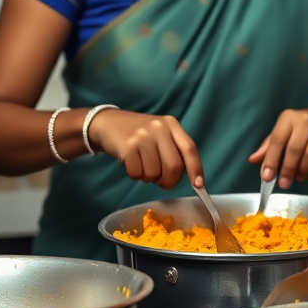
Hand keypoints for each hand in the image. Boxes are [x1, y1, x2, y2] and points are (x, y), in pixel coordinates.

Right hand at [87, 109, 202, 189]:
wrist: (108, 122)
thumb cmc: (139, 134)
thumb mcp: (160, 133)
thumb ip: (174, 149)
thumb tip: (190, 178)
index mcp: (172, 124)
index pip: (189, 148)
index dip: (196, 168)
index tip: (199, 185)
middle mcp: (159, 128)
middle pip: (173, 166)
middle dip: (169, 181)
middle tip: (161, 182)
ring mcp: (143, 136)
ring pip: (154, 173)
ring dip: (149, 178)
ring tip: (142, 167)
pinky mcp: (128, 146)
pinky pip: (137, 173)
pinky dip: (135, 176)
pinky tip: (131, 165)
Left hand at [248, 108, 307, 188]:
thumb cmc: (299, 126)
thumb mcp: (282, 130)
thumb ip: (268, 146)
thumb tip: (252, 160)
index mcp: (288, 118)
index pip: (277, 140)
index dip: (271, 160)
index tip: (266, 177)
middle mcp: (304, 120)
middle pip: (294, 149)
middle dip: (288, 169)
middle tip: (283, 184)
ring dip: (303, 171)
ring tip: (298, 178)